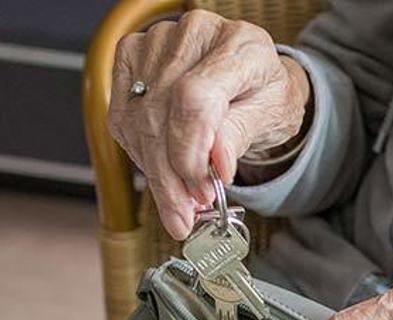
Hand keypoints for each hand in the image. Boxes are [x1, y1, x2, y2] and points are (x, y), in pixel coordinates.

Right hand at [108, 10, 309, 238]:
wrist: (249, 77)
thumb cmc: (263, 92)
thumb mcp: (269, 115)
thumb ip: (240, 135)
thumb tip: (217, 165)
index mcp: (239, 44)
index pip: (195, 99)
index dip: (191, 152)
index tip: (203, 190)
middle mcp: (193, 34)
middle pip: (162, 114)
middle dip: (172, 175)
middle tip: (186, 212)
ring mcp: (157, 42)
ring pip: (138, 121)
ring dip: (155, 172)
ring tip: (178, 202)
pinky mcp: (131, 58)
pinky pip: (124, 118)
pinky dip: (142, 155)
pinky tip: (163, 172)